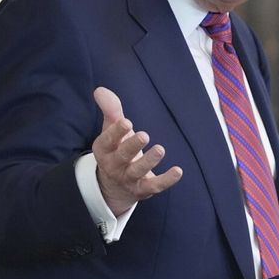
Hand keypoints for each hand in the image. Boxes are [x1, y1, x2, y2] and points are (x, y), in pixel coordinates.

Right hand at [91, 87, 182, 214]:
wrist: (114, 186)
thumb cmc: (116, 149)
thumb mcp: (111, 130)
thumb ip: (110, 110)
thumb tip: (100, 90)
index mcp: (104, 150)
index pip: (107, 140)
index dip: (116, 132)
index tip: (126, 122)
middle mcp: (114, 165)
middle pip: (122, 156)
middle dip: (132, 146)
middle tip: (144, 135)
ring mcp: (128, 179)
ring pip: (138, 171)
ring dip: (149, 161)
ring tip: (160, 149)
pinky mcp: (143, 189)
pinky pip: (155, 185)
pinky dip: (166, 180)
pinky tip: (178, 171)